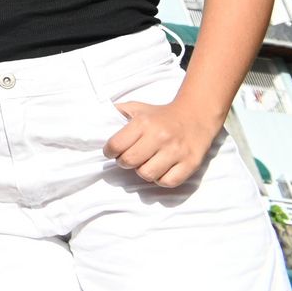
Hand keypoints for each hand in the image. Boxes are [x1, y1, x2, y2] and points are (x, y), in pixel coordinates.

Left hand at [104, 98, 222, 187]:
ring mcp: (176, 151)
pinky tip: (160, 170)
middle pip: (130, 162)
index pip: (116, 145)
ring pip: (147, 174)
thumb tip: (95, 120)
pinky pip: (168, 182)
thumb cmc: (159, 115)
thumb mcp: (136, 108)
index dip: (110, 151)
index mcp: (143, 123)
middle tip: (128, 158)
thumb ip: (116, 112)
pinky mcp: (191, 163)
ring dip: (142, 172)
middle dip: (124, 162)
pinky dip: (161, 179)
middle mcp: (160, 137)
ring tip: (145, 163)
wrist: (195, 115)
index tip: (112, 152)